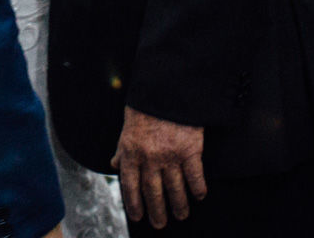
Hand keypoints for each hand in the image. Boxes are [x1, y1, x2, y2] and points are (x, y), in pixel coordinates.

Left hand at [112, 107, 205, 227]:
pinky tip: (199, 196)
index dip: (134, 204)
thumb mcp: (127, 127)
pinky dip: (198, 189)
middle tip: (159, 224)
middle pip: (153, 192)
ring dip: (178, 205)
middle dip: (156, 211)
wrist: (167, 89)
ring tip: (181, 215)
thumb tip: (114, 165)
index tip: (138, 216)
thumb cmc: (146, 107)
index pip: (130, 185)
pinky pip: (195, 176)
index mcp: (131, 152)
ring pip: (175, 188)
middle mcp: (150, 158)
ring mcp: (171, 155)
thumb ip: (122, 149)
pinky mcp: (190, 150)